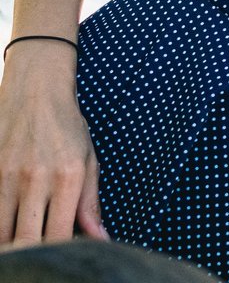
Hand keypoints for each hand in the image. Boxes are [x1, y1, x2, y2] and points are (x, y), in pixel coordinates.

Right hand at [0, 53, 106, 244]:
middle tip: (39, 254)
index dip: (57, 254)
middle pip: (25, 239)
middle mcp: (35, 179)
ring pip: (0, 231)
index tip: (61, 255)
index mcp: (67, 177)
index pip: (57, 235)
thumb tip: (99, 239)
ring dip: (10, 241)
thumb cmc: (66, 128)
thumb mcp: (88, 161)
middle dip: (32, 254)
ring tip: (22, 238)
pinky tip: (9, 222)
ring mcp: (5, 175)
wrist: (35, 91)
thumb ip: (90, 203)